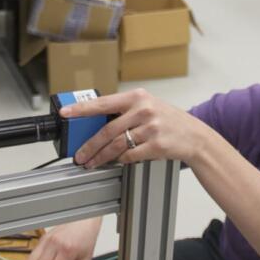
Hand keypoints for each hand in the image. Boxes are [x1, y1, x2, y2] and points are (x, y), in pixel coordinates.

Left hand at [65, 88, 215, 168]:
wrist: (194, 135)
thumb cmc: (168, 120)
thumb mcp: (148, 106)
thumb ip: (124, 111)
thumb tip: (94, 123)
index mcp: (137, 97)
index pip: (103, 103)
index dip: (81, 108)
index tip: (66, 113)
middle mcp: (144, 110)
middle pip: (107, 130)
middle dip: (89, 145)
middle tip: (79, 155)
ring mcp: (151, 128)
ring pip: (116, 146)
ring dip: (100, 157)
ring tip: (91, 163)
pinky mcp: (156, 145)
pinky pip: (130, 156)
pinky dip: (120, 160)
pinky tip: (115, 162)